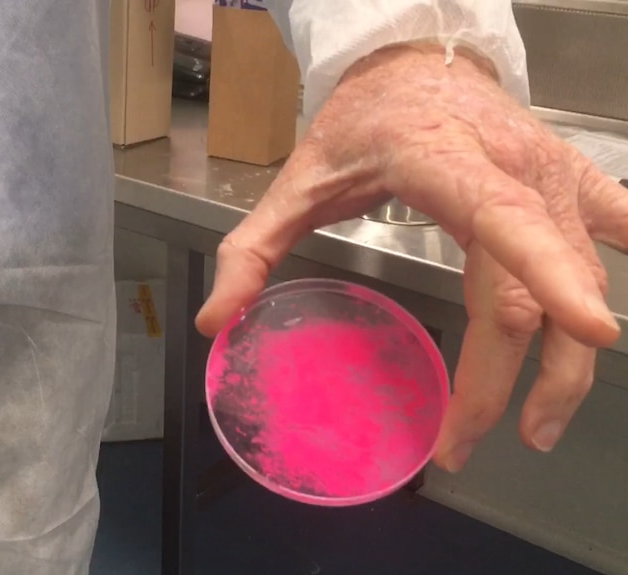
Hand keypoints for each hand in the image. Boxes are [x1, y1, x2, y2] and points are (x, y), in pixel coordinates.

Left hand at [195, 43, 627, 471]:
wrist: (413, 59)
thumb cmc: (360, 120)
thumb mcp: (297, 179)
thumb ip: (251, 248)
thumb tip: (214, 320)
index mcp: (440, 160)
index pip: (503, 224)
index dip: (547, 282)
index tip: (588, 336)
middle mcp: (512, 166)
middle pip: (528, 286)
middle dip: (506, 376)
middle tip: (465, 441)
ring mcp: (552, 172)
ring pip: (579, 276)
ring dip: (561, 362)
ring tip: (535, 424)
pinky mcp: (572, 177)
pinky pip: (619, 226)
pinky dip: (625, 268)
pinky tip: (609, 329)